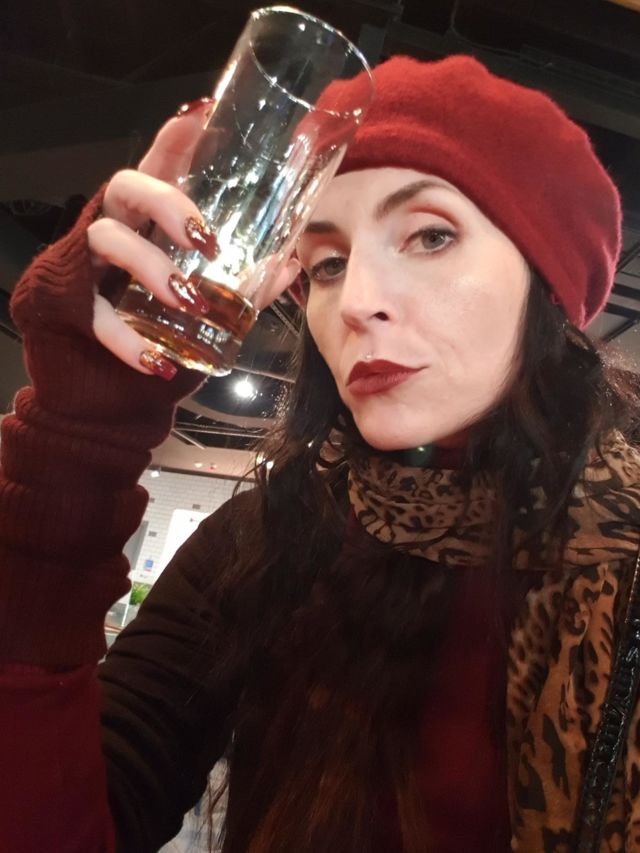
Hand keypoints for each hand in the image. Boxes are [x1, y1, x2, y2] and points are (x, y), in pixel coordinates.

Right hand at [88, 99, 299, 379]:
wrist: (107, 382)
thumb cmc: (158, 325)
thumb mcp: (206, 301)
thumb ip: (244, 280)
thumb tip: (288, 264)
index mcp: (147, 221)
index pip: (158, 168)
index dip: (174, 142)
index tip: (201, 119)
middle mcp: (116, 229)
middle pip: (127, 186)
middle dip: (166, 202)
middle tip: (206, 239)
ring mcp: (90, 264)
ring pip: (109, 240)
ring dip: (152, 267)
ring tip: (190, 299)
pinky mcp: (73, 306)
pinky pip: (97, 316)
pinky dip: (129, 341)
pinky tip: (159, 362)